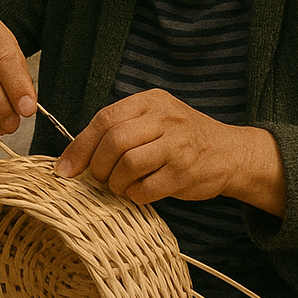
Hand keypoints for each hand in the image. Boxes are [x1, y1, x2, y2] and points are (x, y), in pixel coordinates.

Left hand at [54, 89, 274, 206]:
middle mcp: (164, 119)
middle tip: (99, 179)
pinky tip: (139, 194)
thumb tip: (75, 157)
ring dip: (116, 184)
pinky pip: (146, 188)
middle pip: (113, 142)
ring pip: (127, 165)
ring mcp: (177, 145)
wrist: (231, 153)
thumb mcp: (156, 119)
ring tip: (121, 187)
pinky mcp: (185, 172)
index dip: (80, 147)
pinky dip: (135, 196)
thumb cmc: (184, 139)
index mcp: (151, 102)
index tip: (66, 169)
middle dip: (97, 167)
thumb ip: (122, 129)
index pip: (105, 119)